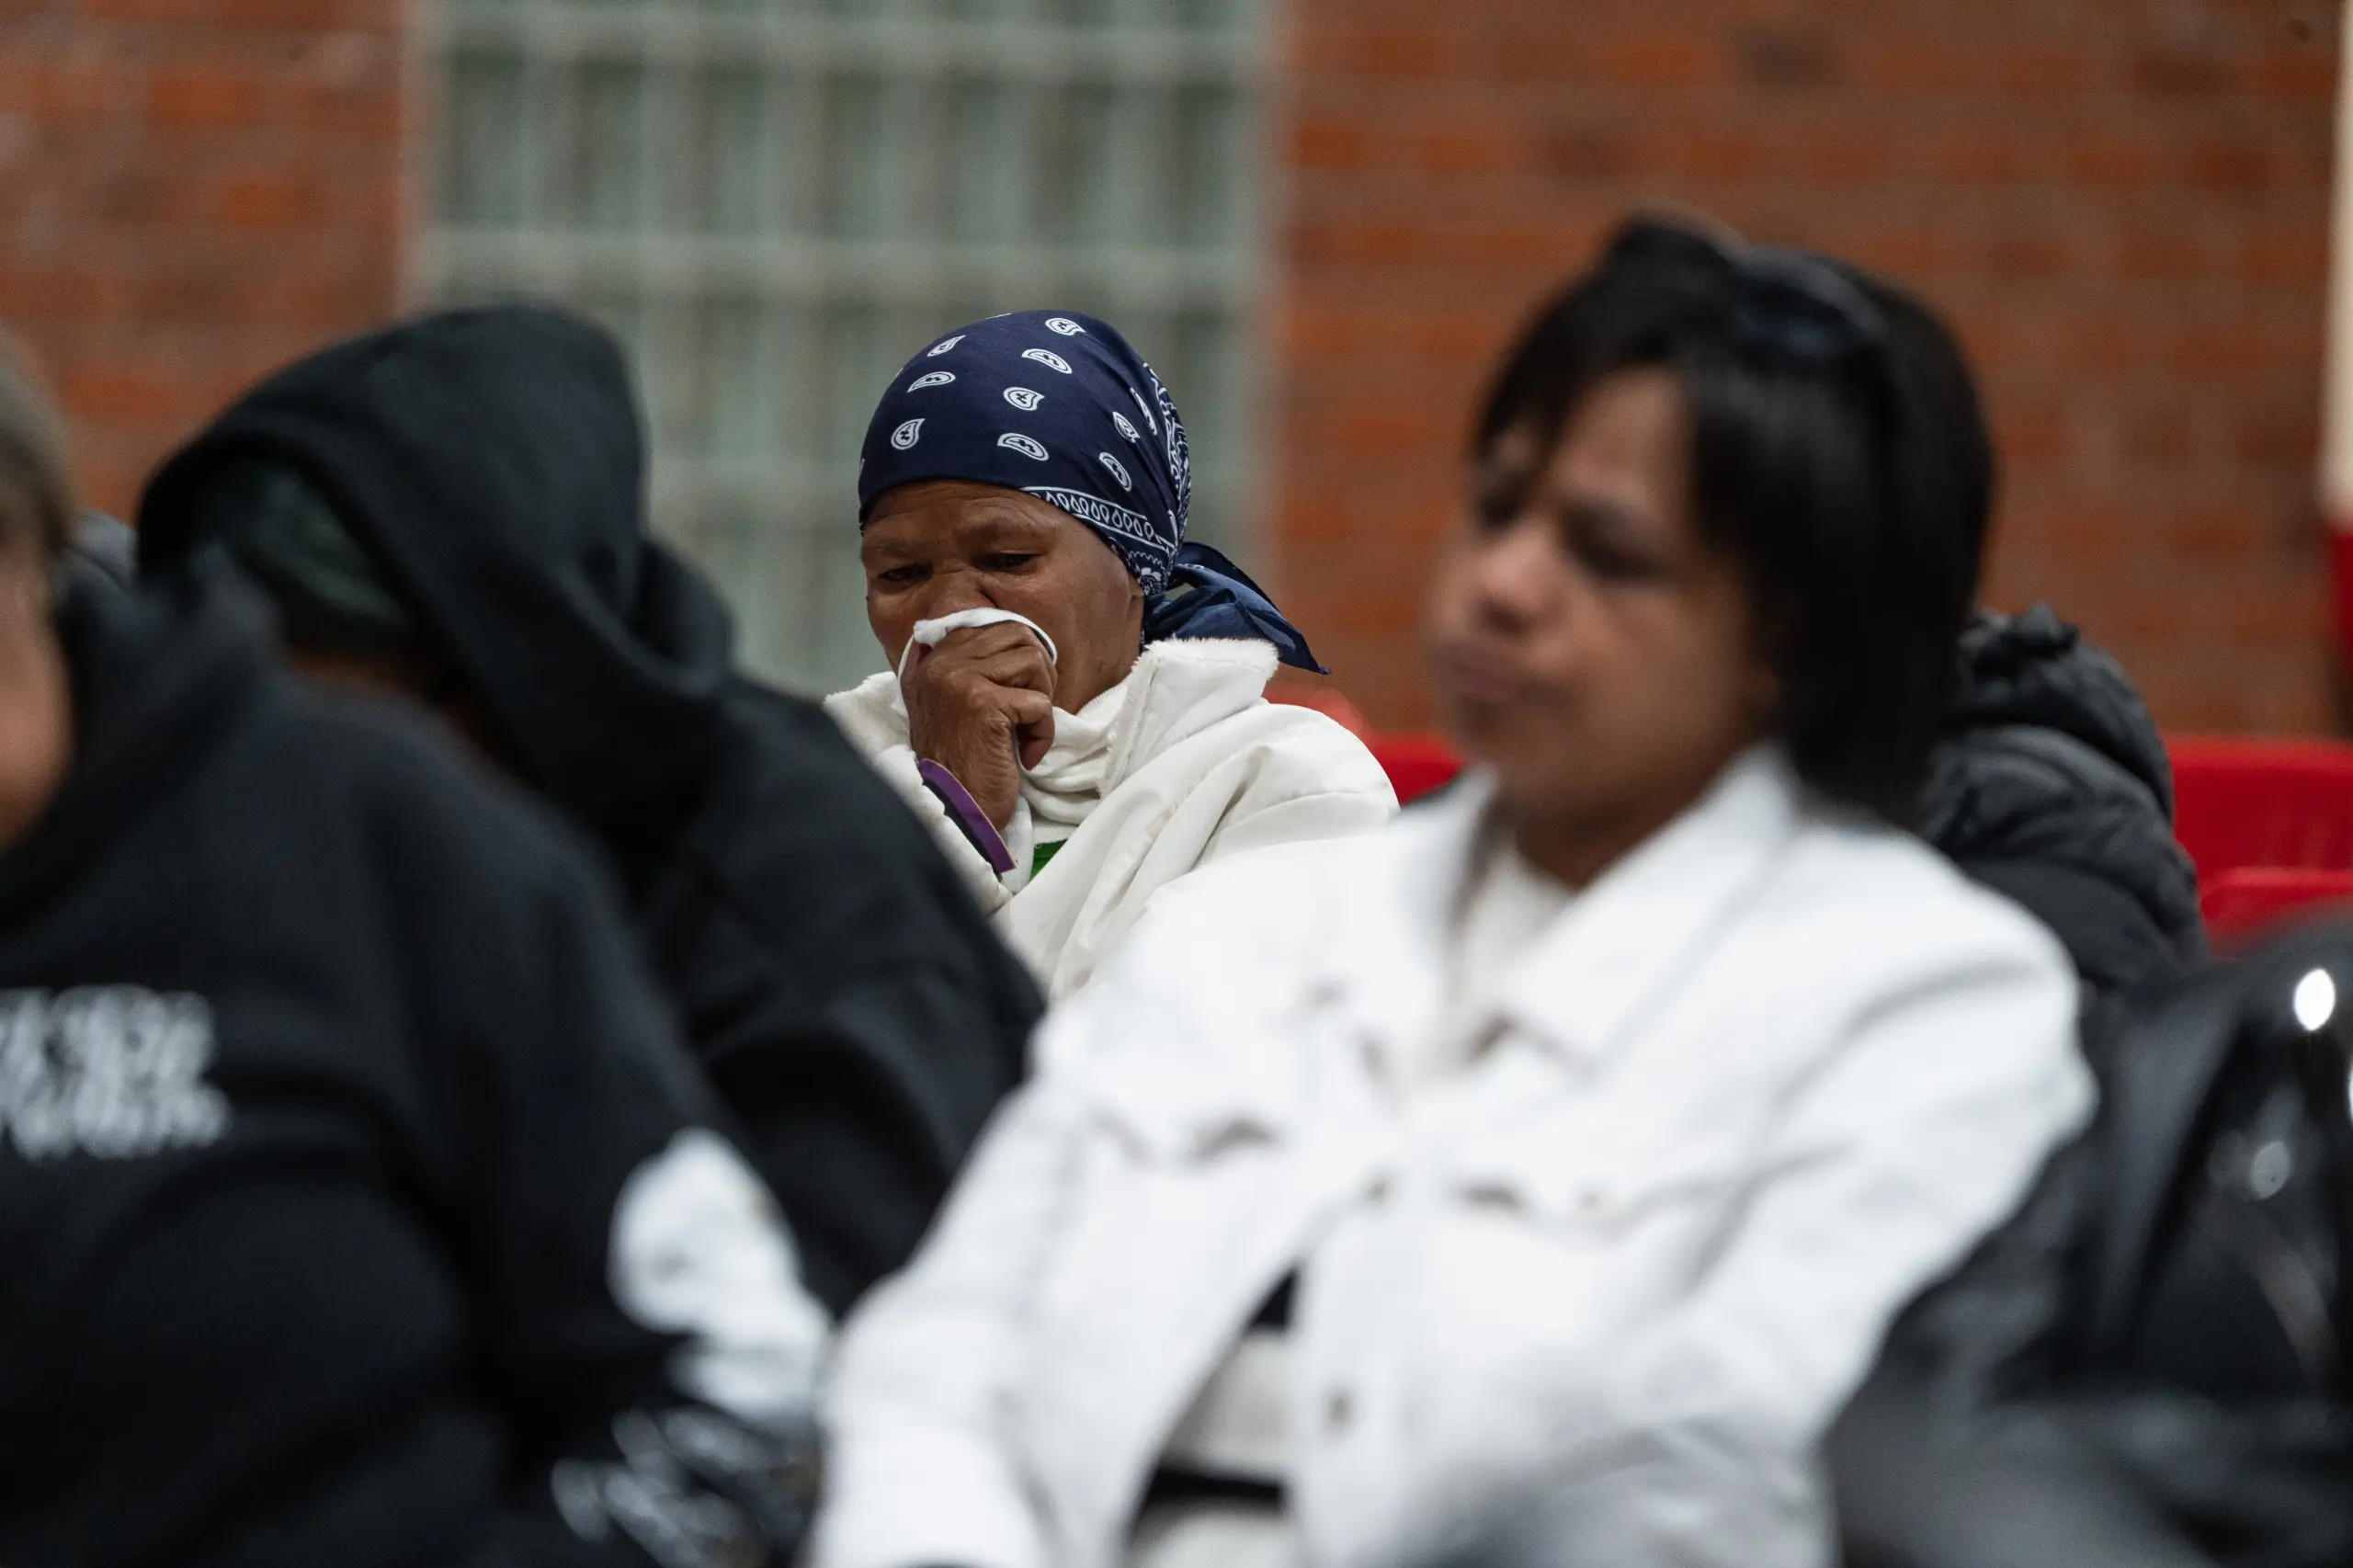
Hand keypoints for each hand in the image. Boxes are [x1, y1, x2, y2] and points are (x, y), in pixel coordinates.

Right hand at [902, 622, 1053, 831]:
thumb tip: (1022, 636)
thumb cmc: (962, 764)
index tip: (1023, 689)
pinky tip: (1025, 755)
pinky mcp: (984, 704)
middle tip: (1031, 711)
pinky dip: (1043, 732)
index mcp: (934, 659)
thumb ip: (973, 668)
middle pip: (1019, 635)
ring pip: (1033, 662)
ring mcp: (960, 680)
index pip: (995, 623)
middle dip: (1039, 673)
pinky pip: (1039, 703)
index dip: (1023, 652)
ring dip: (1042, 701)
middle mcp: (941, 663)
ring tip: (1024, 732)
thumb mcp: (957, 706)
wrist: (954, 811)